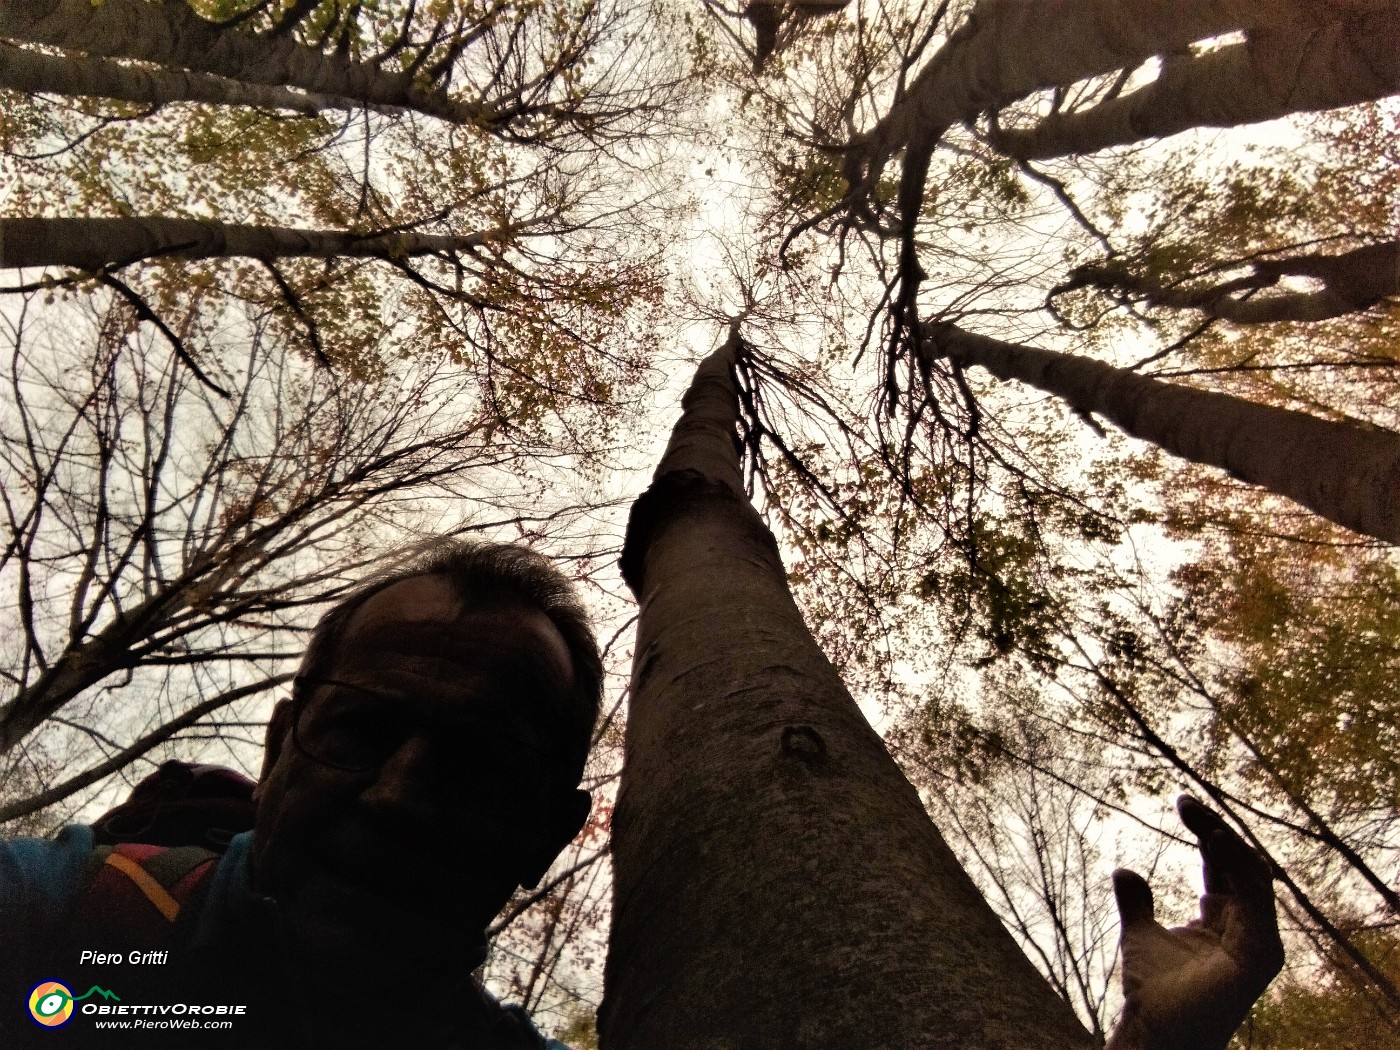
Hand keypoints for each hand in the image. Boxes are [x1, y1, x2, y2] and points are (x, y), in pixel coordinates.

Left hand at [1106, 795, 1283, 1049]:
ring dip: (1226, 842)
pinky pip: (1256, 901)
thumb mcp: (1139, 934)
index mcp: (1224, 920)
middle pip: (1239, 865)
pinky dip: (1238, 867)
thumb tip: (1123, 870)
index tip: (1182, 801)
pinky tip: (1215, 841)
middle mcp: (1247, 928)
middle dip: (1215, 829)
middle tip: (1185, 802)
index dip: (1206, 832)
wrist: (1155, 1031)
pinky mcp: (1261, 957)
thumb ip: (1137, 902)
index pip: (1222, 866)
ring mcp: (1258, 943)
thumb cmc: (1152, 991)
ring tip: (1199, 816)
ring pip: (1252, 876)